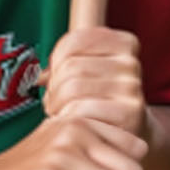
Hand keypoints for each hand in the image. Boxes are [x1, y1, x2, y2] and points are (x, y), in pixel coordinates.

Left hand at [43, 27, 152, 144]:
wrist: (127, 130)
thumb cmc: (102, 99)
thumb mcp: (87, 73)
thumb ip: (63, 64)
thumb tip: (38, 76)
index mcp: (123, 43)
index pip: (77, 39)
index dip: (57, 57)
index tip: (55, 72)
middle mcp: (130, 63)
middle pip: (71, 66)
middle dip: (54, 85)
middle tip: (53, 99)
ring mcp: (132, 88)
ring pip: (73, 88)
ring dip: (56, 103)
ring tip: (59, 110)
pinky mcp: (129, 113)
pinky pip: (81, 110)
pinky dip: (67, 116)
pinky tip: (70, 120)